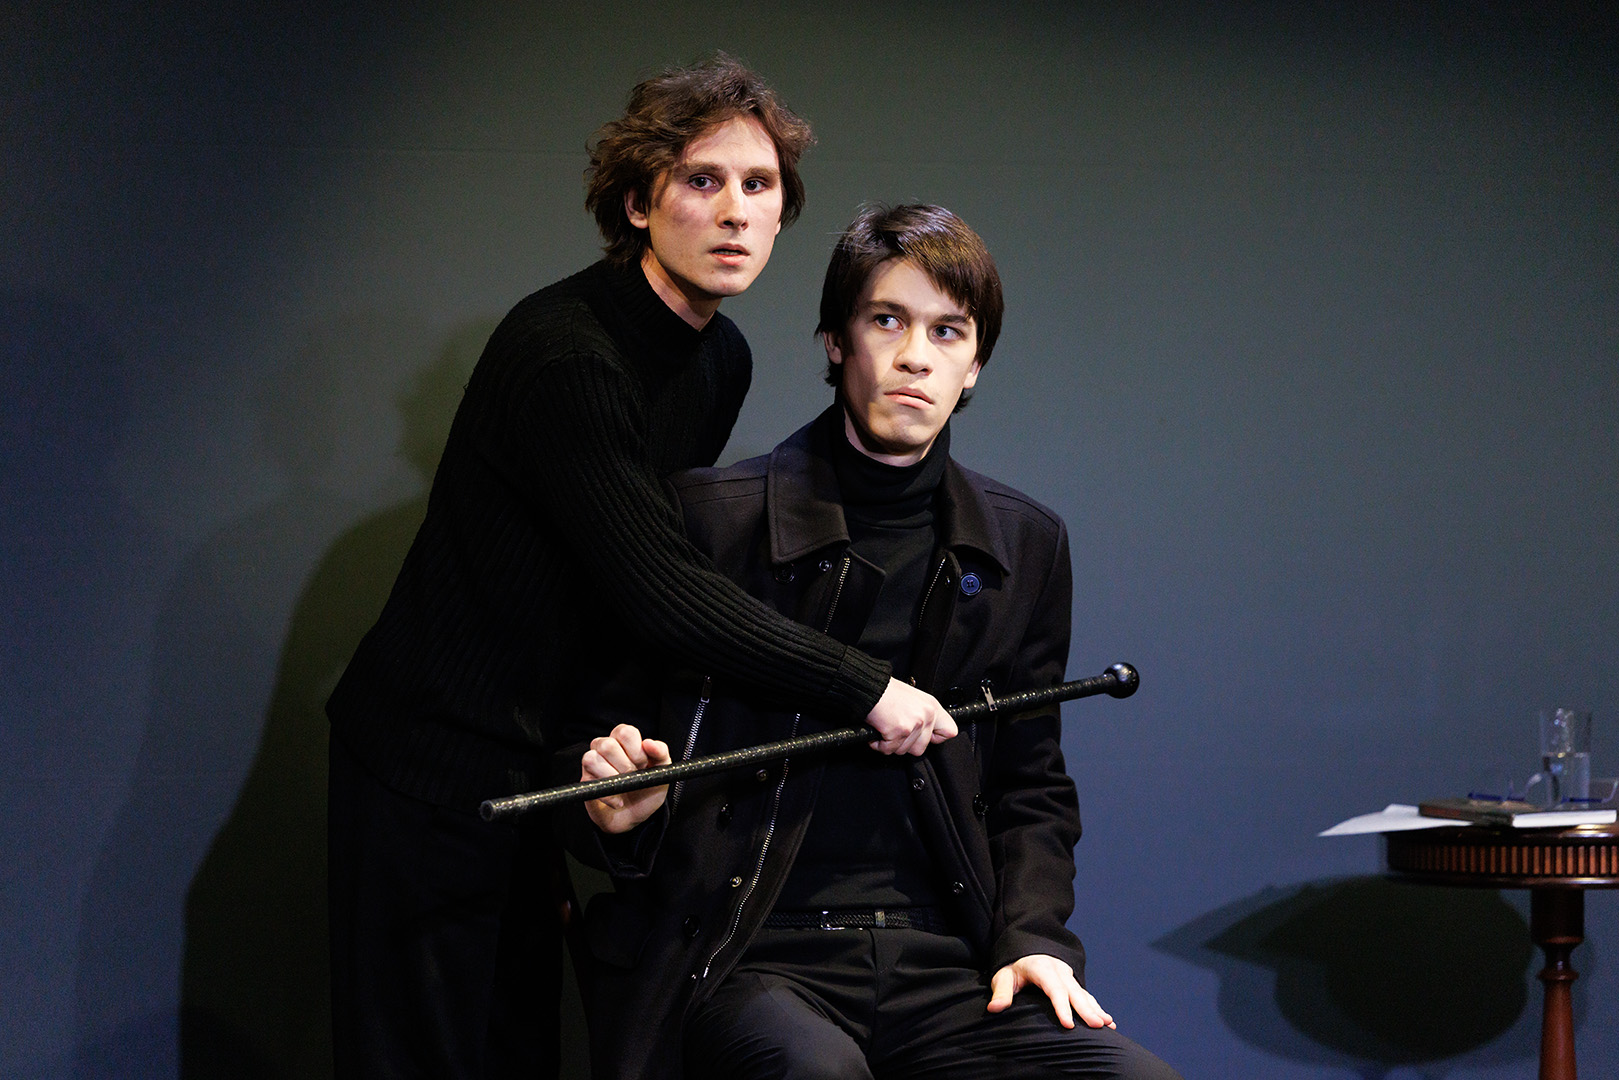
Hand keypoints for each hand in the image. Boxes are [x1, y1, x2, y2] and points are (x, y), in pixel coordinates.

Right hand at [581, 724, 672, 833]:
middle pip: (607, 745)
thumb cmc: (647, 789)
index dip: (635, 750)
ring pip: (592, 759)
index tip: (643, 765)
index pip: (625, 732)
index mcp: (625, 740)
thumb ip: (661, 753)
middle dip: (625, 766)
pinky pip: (590, 781)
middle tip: (633, 777)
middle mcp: (605, 747)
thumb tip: (649, 742)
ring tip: (623, 787)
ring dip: (612, 777)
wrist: (636, 816)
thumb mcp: (662, 772)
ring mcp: (593, 762)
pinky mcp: (585, 781)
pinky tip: (618, 800)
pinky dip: (609, 795)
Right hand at [864, 678, 957, 755]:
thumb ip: (922, 715)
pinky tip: (878, 732)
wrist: (871, 686)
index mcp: (932, 706)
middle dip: (905, 744)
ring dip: (891, 744)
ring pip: (903, 750)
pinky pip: (888, 749)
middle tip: (896, 731)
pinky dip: (879, 744)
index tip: (925, 736)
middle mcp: (926, 716)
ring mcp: (914, 724)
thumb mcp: (914, 699)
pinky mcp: (899, 731)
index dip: (935, 738)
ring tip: (885, 728)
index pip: (950, 731)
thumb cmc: (887, 692)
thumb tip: (924, 733)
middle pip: (921, 748)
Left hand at [986, 954, 1114, 1029]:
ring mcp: (1068, 976)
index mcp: (1042, 968)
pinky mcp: (1073, 983)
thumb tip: (994, 1008)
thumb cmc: (1013, 967)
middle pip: (1074, 992)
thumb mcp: (1003, 975)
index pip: (1053, 988)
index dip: (1061, 1006)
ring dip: (1097, 1009)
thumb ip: (1001, 991)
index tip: (1069, 1025)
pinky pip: (1087, 996)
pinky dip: (1098, 1008)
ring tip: (1108, 1024)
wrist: (1026, 950)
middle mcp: (1059, 971)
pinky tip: (1109, 1022)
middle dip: (1087, 1009)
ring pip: (1084, 994)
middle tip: (1098, 1025)